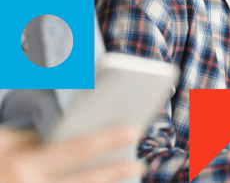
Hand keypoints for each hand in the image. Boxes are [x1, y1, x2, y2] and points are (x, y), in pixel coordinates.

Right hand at [0, 126, 142, 182]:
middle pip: (84, 182)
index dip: (107, 138)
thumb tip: (74, 136)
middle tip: (139, 164)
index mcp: (23, 165)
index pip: (75, 149)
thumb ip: (34, 140)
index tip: (134, 128)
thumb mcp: (3, 141)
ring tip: (127, 178)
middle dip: (115, 172)